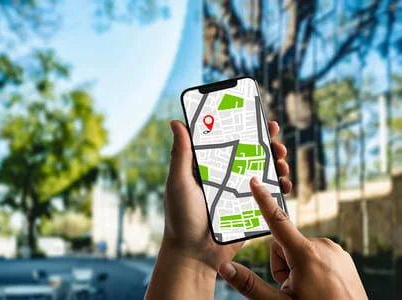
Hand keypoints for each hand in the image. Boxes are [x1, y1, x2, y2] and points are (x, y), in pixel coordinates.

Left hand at [163, 120, 291, 270]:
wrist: (194, 255)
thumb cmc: (181, 218)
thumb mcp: (179, 183)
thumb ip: (180, 154)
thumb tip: (175, 122)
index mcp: (205, 167)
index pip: (225, 140)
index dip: (241, 127)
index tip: (255, 116)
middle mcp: (222, 177)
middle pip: (248, 153)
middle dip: (265, 144)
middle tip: (275, 140)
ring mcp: (236, 193)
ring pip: (260, 172)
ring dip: (275, 163)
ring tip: (282, 162)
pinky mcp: (247, 209)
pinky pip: (266, 194)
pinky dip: (278, 187)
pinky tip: (285, 184)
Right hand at [218, 177, 366, 299]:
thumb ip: (249, 284)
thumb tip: (224, 267)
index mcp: (305, 253)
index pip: (277, 221)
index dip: (263, 199)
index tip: (255, 180)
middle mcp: (323, 246)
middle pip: (285, 245)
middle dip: (282, 264)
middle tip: (290, 289)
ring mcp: (336, 252)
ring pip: (301, 252)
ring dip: (297, 269)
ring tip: (307, 292)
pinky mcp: (345, 260)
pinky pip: (318, 257)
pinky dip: (313, 270)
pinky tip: (320, 290)